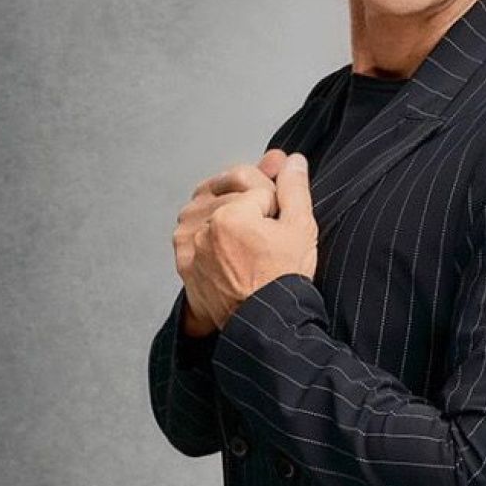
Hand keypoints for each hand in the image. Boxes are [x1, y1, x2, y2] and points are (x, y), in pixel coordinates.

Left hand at [173, 149, 287, 335]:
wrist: (265, 326)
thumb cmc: (284, 281)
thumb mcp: (301, 229)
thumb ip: (294, 188)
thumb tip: (291, 160)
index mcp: (231, 215)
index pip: (251, 180)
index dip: (272, 192)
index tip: (280, 212)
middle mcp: (202, 227)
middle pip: (226, 189)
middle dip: (247, 197)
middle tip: (265, 218)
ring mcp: (188, 247)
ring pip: (204, 206)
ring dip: (222, 207)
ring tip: (245, 227)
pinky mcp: (183, 263)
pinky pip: (190, 231)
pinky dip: (205, 230)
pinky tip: (225, 241)